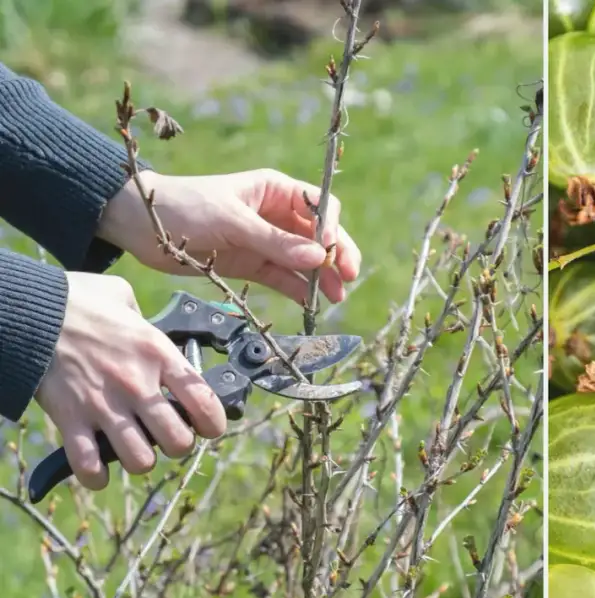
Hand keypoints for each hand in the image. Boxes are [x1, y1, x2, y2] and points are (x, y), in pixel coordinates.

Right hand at [34, 272, 226, 489]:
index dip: (213, 424)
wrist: (29, 310)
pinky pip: (89, 466)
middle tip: (166, 436)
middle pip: (177, 442)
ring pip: (140, 461)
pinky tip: (99, 468)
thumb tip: (154, 330)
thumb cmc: (78, 302)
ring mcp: (103, 405)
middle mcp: (136, 384)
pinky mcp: (70, 419)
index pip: (205, 402)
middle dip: (176, 445)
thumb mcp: (125, 300)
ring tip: (134, 448)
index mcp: (158, 354)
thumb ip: (148, 320)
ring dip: (140, 460)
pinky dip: (96, 476)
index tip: (207, 427)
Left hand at [97, 169, 360, 304]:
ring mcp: (266, 242)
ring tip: (334, 297)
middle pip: (320, 236)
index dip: (331, 227)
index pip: (320, 206)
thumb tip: (318, 257)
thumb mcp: (232, 221)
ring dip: (321, 277)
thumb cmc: (184, 207)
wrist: (139, 225)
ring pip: (306, 260)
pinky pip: (284, 278)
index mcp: (275, 190)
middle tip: (347, 277)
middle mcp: (277, 215)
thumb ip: (275, 241)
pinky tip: (311, 303)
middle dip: (336, 255)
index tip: (331, 249)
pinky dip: (299, 290)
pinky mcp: (252, 265)